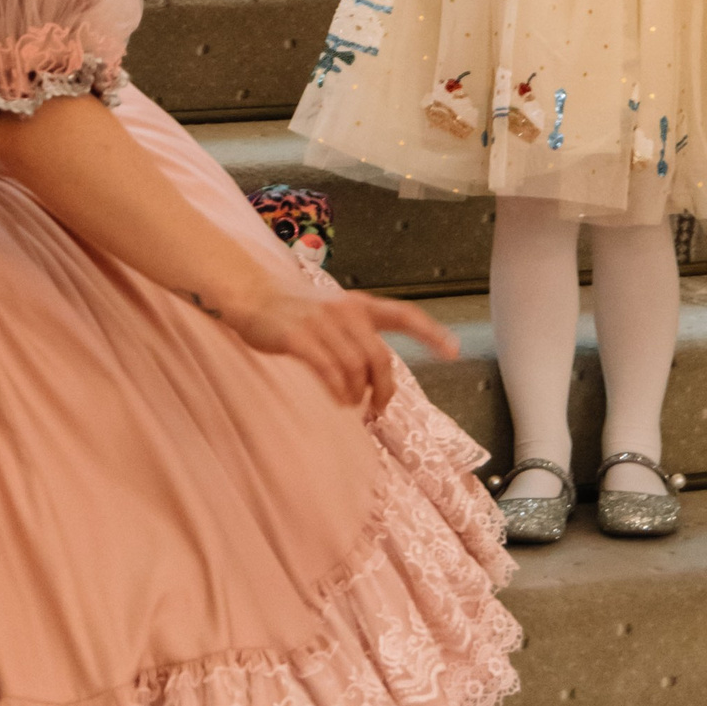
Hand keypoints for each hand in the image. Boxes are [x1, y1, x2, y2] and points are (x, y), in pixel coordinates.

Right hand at [228, 283, 457, 412]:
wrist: (252, 296)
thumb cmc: (294, 309)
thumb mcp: (333, 311)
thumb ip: (356, 333)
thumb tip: (375, 374)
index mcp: (359, 304)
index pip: (404, 315)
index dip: (431, 333)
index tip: (454, 351)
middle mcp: (345, 311)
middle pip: (380, 358)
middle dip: (384, 389)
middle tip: (378, 409)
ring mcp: (322, 323)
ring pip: (355, 369)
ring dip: (357, 395)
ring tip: (349, 404)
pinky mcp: (299, 338)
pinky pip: (329, 371)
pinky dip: (337, 390)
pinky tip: (336, 397)